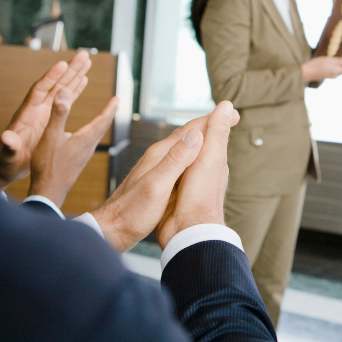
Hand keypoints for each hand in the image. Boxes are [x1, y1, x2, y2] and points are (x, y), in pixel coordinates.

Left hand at [0, 51, 91, 190]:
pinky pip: (64, 99)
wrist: (8, 165)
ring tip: (87, 62)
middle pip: (54, 84)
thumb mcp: (9, 154)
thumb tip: (6, 138)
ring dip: (74, 75)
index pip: (40, 91)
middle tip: (83, 55)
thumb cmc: (7, 161)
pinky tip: (84, 80)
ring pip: (61, 88)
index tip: (63, 64)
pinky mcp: (49, 117)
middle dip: (68, 70)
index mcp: (27, 115)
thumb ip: (9, 146)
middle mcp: (36, 109)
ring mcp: (43, 112)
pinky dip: (74, 89)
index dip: (50, 78)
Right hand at [27, 88, 117, 208]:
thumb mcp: (51, 135)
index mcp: (85, 140)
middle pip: (102, 127)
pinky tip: (84, 137)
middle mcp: (88, 148)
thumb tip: (64, 91)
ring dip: (100, 124)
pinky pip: (87, 143)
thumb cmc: (48, 165)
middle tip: (115, 104)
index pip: (103, 120)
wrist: (48, 192)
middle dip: (108, 114)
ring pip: (95, 136)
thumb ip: (58, 113)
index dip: (110, 108)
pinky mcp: (76, 162)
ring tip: (103, 118)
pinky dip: (90, 134)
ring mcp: (83, 156)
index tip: (118, 98)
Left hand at [91, 102, 239, 252]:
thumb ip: (176, 160)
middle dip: (210, 124)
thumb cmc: (132, 213)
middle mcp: (158, 157)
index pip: (190, 130)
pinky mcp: (156, 179)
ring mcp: (156, 167)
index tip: (232, 112)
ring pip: (184, 146)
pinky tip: (198, 160)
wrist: (110, 229)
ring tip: (219, 133)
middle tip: (231, 118)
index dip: (212, 120)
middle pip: (188, 134)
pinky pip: (180, 160)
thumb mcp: (157, 186)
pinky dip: (194, 154)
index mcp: (160, 155)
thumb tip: (195, 135)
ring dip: (203, 137)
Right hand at [301, 56, 341, 82]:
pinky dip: (337, 66)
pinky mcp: (328, 74)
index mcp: (337, 71)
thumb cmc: (316, 65)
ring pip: (341, 69)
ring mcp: (332, 75)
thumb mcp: (328, 60)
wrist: (305, 73)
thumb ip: (339, 61)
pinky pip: (336, 69)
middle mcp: (336, 74)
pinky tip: (333, 61)